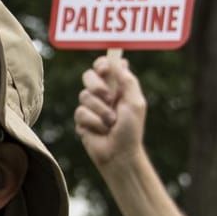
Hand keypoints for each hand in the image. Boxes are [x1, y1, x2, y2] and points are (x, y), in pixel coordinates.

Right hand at [74, 54, 145, 168]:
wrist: (119, 154)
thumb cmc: (131, 130)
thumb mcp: (135, 103)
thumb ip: (128, 81)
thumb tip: (118, 61)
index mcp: (117, 87)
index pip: (104, 66)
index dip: (101, 64)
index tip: (105, 70)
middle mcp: (102, 94)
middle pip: (88, 76)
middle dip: (97, 85)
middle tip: (108, 97)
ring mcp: (90, 107)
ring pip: (84, 95)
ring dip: (100, 110)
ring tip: (110, 123)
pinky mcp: (81, 120)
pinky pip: (81, 112)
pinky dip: (94, 122)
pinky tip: (101, 131)